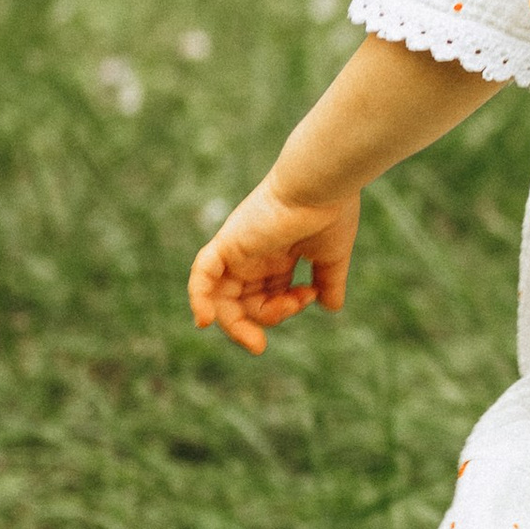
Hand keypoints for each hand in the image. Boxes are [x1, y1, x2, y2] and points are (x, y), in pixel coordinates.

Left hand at [188, 180, 360, 353]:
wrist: (321, 187)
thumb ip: (328, 281)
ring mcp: (238, 250)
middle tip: (263, 341)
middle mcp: (253, 255)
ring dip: (235, 324)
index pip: (267, 295)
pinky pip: (201, 275)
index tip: (312, 295)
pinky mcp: (227, 244)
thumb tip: (331, 307)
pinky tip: (204, 321)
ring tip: (255, 341)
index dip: (284, 309)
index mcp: (277, 256)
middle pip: (243, 301)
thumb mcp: (331, 257)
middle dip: (257, 323)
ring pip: (222, 297)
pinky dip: (198, 297)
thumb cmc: (330, 213)